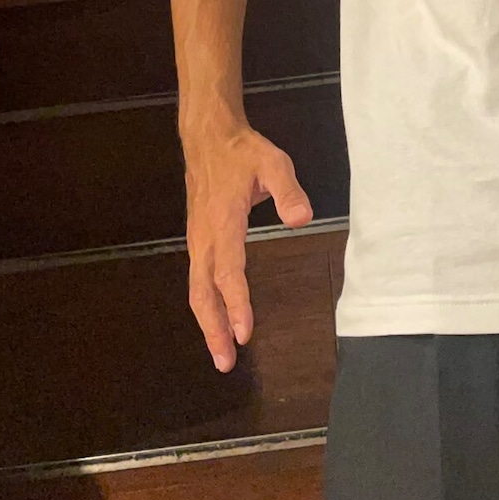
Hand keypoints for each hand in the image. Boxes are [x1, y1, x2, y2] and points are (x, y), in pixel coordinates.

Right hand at [184, 121, 313, 371]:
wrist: (207, 137)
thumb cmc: (242, 151)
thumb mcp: (274, 163)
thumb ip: (288, 191)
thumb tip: (301, 219)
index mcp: (223, 224)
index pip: (228, 273)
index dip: (236, 305)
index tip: (245, 333)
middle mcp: (204, 238)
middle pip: (203, 294)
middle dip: (213, 330)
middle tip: (226, 363)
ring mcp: (197, 239)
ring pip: (197, 289)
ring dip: (207, 322)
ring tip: (220, 352)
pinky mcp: (198, 238)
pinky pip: (198, 279)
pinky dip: (205, 304)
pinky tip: (217, 317)